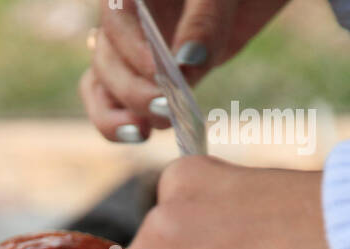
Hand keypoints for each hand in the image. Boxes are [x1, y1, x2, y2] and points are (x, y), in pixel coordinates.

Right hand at [84, 0, 290, 141]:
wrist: (248, 0)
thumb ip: (206, 20)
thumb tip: (185, 62)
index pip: (117, 18)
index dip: (132, 50)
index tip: (159, 76)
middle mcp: (124, 18)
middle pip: (107, 59)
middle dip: (132, 90)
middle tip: (164, 109)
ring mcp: (129, 50)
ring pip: (102, 86)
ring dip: (115, 114)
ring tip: (142, 132)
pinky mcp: (141, 79)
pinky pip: (116, 103)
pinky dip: (123, 122)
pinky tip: (141, 134)